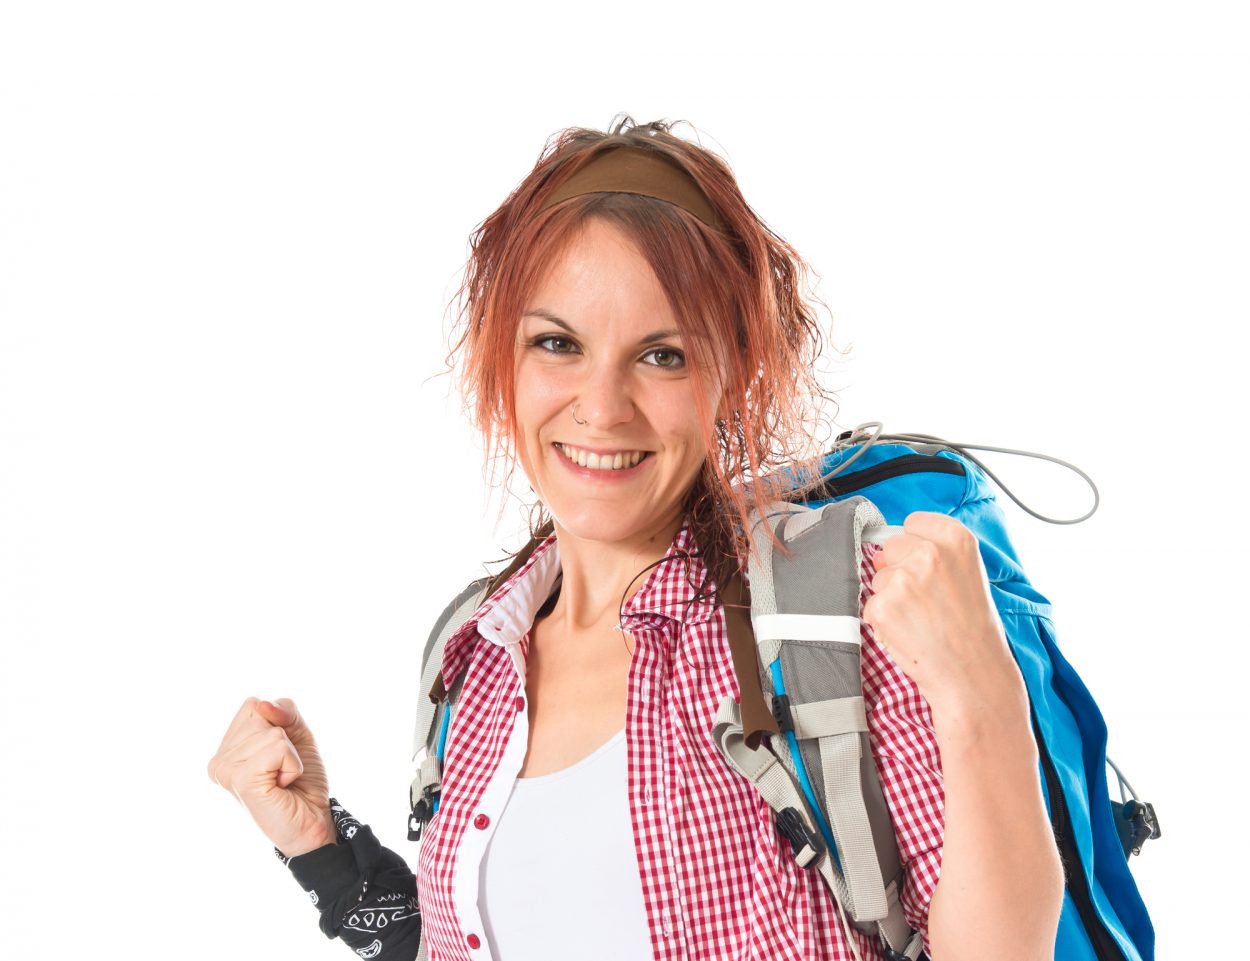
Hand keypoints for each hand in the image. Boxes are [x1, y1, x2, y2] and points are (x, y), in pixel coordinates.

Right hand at [207, 696, 335, 856]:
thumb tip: (262, 704)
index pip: (255, 704)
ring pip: (272, 731)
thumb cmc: (303, 781)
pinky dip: (292, 764)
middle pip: (261, 714)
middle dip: (286, 739)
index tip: (280, 757)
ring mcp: (226, 770)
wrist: (313, 822)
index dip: (281, 725)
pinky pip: (279, 747)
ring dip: (291, 755)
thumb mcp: (298, 735)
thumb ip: (283, 711)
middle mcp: (219, 760)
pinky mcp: (240, 779)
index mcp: (227, 748)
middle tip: (281, 771)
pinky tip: (282, 785)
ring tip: (281, 780)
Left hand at [861, 512, 1023, 717]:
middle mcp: (929, 552)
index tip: (930, 568)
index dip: (915, 547)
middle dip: (900, 571)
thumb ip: (932, 552)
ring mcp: (904, 578)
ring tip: (921, 620)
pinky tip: (909, 633)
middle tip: (927, 602)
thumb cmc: (972, 628)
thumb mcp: (967, 574)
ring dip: (891, 597)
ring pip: (879, 578)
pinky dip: (883, 621)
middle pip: (891, 548)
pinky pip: (870, 605)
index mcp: (956, 538)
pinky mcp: (883, 605)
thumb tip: (884, 550)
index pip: (913, 523)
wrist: (975, 675)